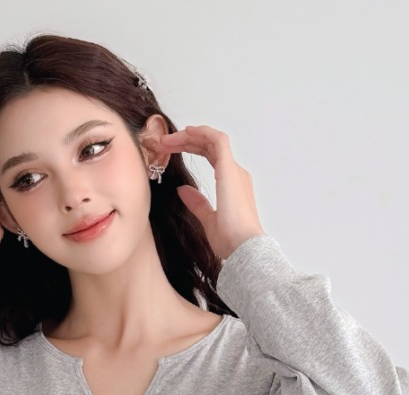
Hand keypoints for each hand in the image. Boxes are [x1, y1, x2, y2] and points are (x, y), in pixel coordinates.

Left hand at [152, 126, 265, 259]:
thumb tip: (183, 191)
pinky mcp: (229, 170)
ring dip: (190, 136)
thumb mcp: (208, 220)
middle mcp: (235, 174)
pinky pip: (217, 141)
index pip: (212, 157)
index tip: (171, 150)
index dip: (192, 149)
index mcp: (232, 184)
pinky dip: (202, 133)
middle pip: (210, 146)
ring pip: (212, 140)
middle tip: (165, 143)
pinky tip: (186, 132)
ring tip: (168, 139)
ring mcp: (234, 171)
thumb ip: (197, 203)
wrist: (243, 247)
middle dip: (187, 141)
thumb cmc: (231, 240)